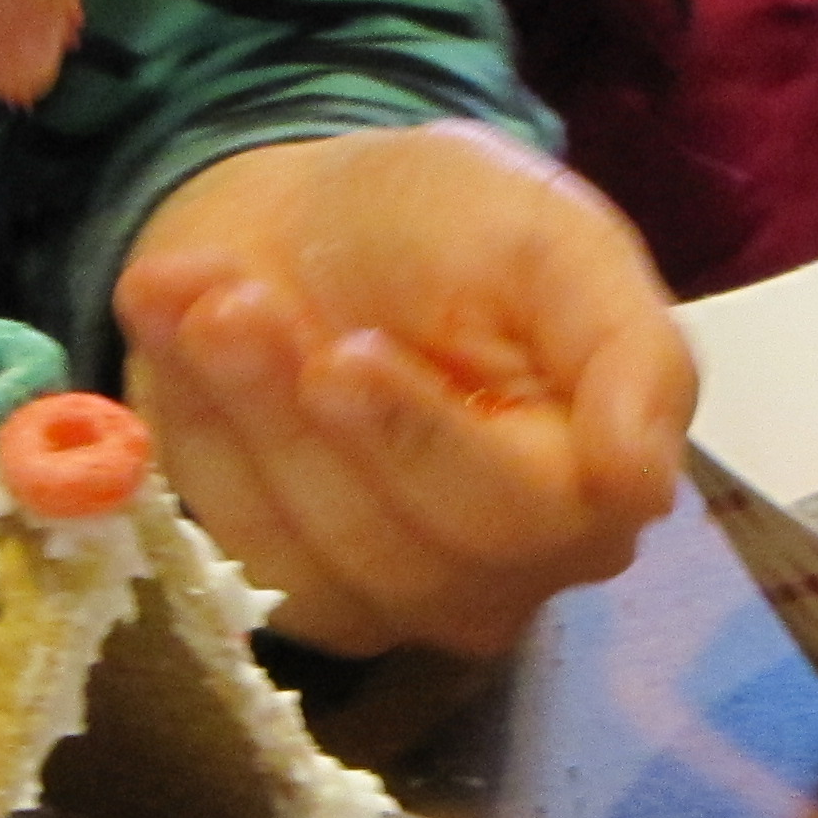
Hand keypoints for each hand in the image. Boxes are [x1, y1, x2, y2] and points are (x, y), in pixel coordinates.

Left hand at [116, 124, 695, 657]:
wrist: (311, 221)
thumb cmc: (449, 226)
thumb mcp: (552, 238)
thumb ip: (628, 352)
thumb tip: (644, 485)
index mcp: (596, 487)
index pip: (521, 515)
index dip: (420, 441)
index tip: (342, 354)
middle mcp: (510, 571)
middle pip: (404, 552)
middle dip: (302, 418)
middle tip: (236, 299)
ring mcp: (397, 597)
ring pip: (308, 554)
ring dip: (233, 415)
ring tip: (198, 291)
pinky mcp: (298, 589)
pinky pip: (232, 544)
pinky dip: (190, 430)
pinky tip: (173, 326)